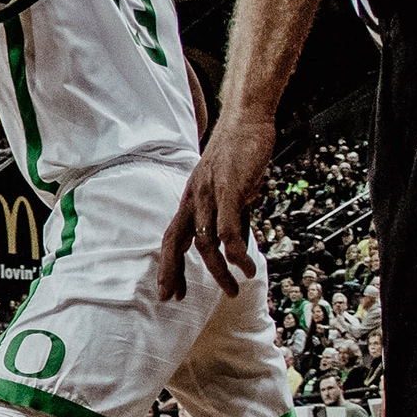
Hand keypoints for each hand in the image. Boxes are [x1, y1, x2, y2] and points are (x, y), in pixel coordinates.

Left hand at [157, 106, 275, 299]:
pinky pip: (227, 229)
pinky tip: (245, 266)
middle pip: (176, 242)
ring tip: (234, 288)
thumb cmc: (240, 151)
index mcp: (192, 198)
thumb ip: (232, 218)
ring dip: (218, 271)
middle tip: (177, 298)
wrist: (247, 118)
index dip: (168, 264)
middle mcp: (194, 197)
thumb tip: (235, 247)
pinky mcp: (229, 188)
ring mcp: (210, 192)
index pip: (172, 236)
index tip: (169, 290)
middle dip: (173, 273)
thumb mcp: (232, 189)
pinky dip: (235, 253)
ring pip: (205, 242)